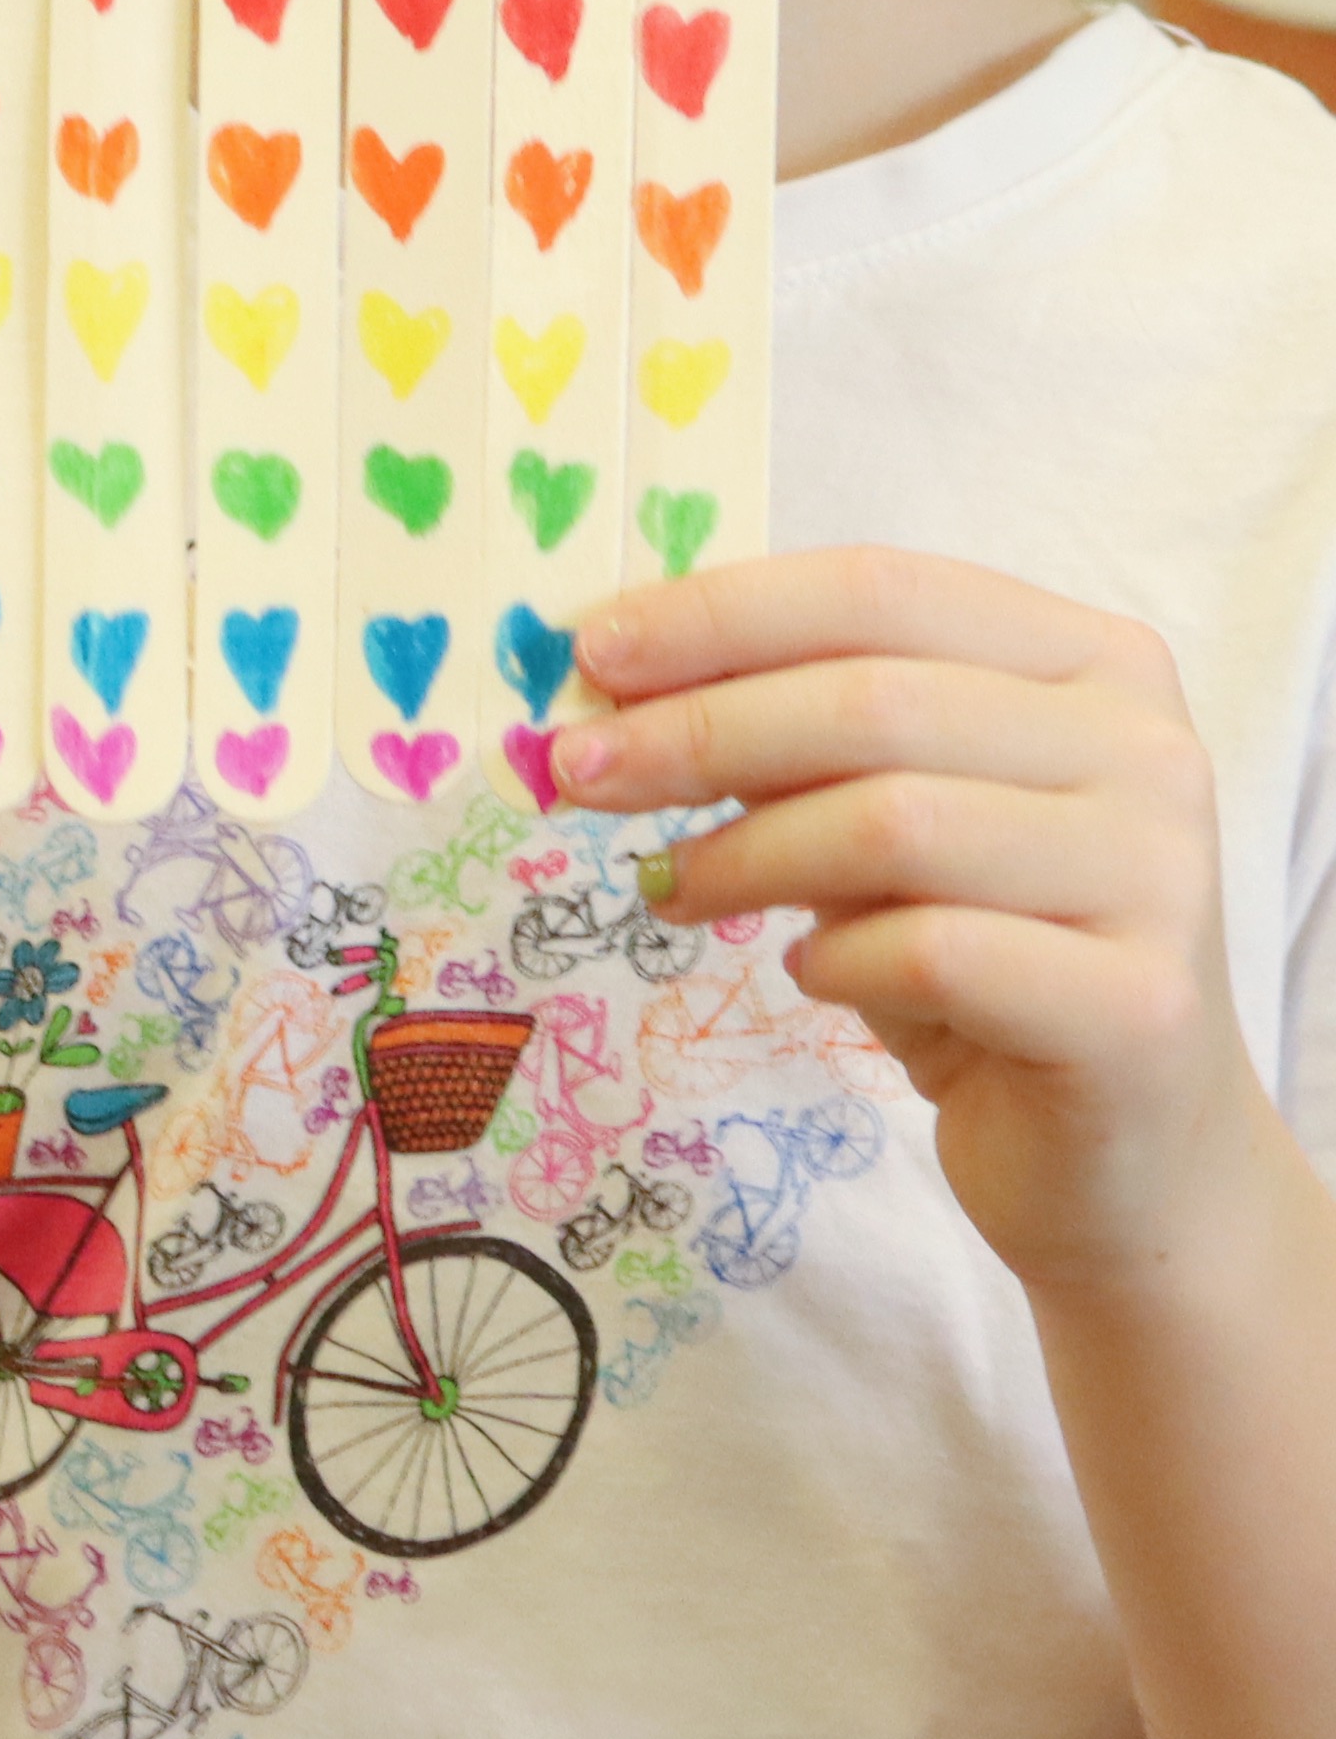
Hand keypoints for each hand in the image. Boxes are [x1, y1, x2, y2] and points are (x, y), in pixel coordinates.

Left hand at [562, 546, 1293, 1298]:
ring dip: (742, 853)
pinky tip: (806, 972)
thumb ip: (795, 735)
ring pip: (893, 822)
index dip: (723, 614)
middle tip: (579, 773)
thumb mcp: (888, 816)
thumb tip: (614, 678)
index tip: (592, 654)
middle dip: (698, 730)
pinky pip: (931, 952)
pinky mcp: (1136, 1006)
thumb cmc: (989, 954)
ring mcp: (1160, 878)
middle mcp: (1149, 752)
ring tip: (669, 887)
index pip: (881, 590)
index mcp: (1094, 662)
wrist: (1131, 1148)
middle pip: (873, 701)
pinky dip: (834, 957)